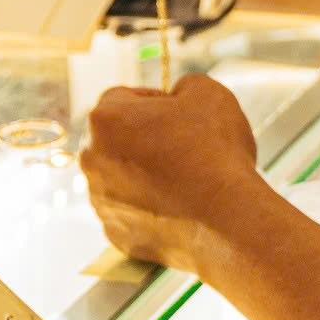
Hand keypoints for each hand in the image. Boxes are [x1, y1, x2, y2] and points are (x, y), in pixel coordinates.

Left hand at [81, 75, 267, 275]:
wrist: (228, 218)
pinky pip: (130, 211)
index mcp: (104, 118)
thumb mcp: (207, 92)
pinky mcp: (116, 234)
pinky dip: (150, 207)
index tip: (181, 115)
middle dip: (144, 138)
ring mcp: (100, 202)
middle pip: (116, 138)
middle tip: (183, 146)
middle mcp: (91, 160)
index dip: (155, 102)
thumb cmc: (214, 151)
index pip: (123, 96)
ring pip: (121, 177)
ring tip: (185, 179)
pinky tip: (179, 206)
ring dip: (145, 173)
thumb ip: (183, 85)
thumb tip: (178, 96)